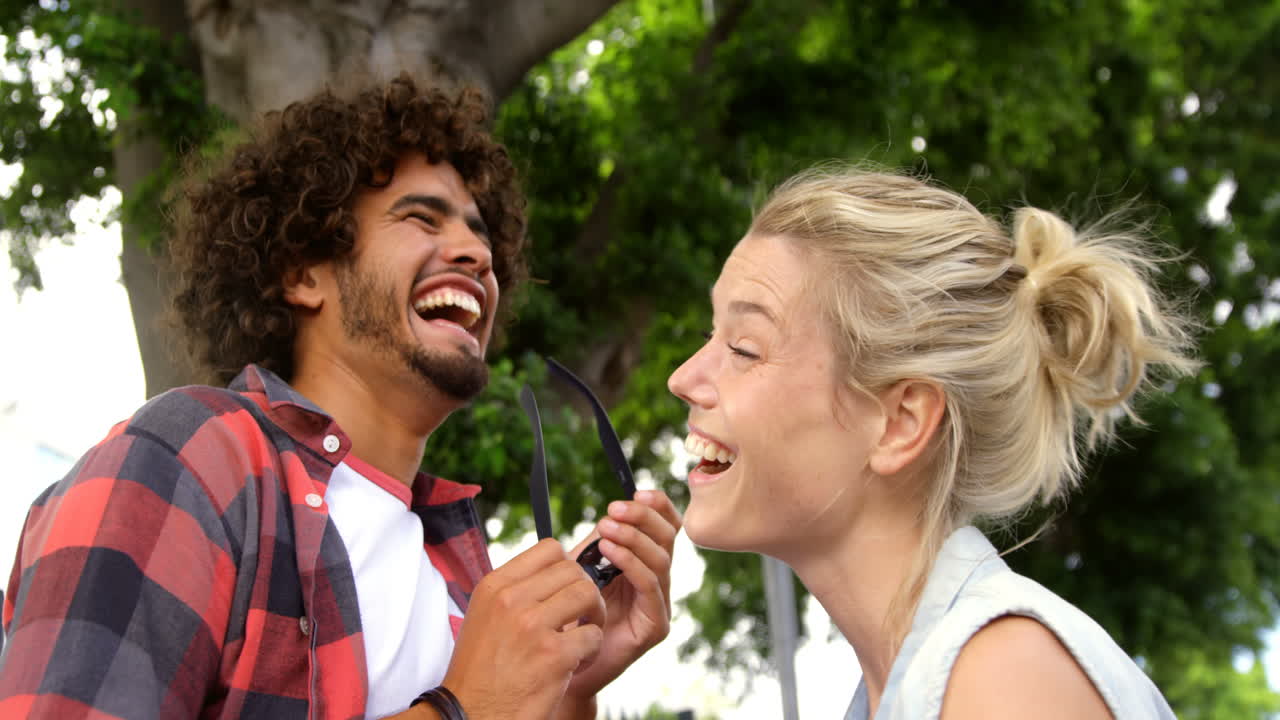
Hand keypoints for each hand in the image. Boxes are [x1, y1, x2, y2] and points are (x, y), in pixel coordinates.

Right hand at [442, 539, 606, 719]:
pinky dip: (593, 650)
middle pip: (573, 570)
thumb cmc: (480, 670)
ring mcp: (533, 626)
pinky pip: (594, 635)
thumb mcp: (486, 616)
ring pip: (588, 594)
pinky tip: (578, 662)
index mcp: (494, 586)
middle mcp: (512, 600)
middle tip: (582, 614)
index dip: (568, 566)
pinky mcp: (554, 655)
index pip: (549, 548)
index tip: (567, 588)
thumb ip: (516, 591)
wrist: (468, 714)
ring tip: (583, 635)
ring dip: (595, 616)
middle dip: (586, 590)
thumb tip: (555, 571)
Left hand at [562, 490, 681, 701]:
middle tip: (613, 509)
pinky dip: (632, 564)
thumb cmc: (570, 614)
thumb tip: (610, 513)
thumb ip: (599, 544)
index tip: (636, 491)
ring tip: (606, 527)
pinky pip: (651, 588)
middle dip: (643, 517)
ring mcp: (659, 605)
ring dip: (633, 538)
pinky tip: (611, 552)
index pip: (666, 527)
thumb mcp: (583, 569)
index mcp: (645, 564)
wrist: (562, 663)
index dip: (658, 506)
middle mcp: (658, 582)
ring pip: (661, 560)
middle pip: (668, 538)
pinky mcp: (655, 627)